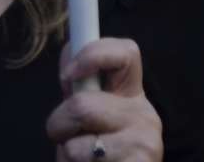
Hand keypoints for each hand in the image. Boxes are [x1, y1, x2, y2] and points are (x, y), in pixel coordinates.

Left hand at [47, 37, 163, 161]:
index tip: (68, 75)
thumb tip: (68, 57)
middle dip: (58, 126)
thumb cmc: (100, 153)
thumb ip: (80, 89)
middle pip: (81, 106)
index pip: (126, 52)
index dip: (93, 54)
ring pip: (74, 146)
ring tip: (82, 161)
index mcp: (133, 96)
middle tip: (66, 138)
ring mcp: (144, 148)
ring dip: (65, 157)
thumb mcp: (92, 116)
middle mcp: (145, 117)